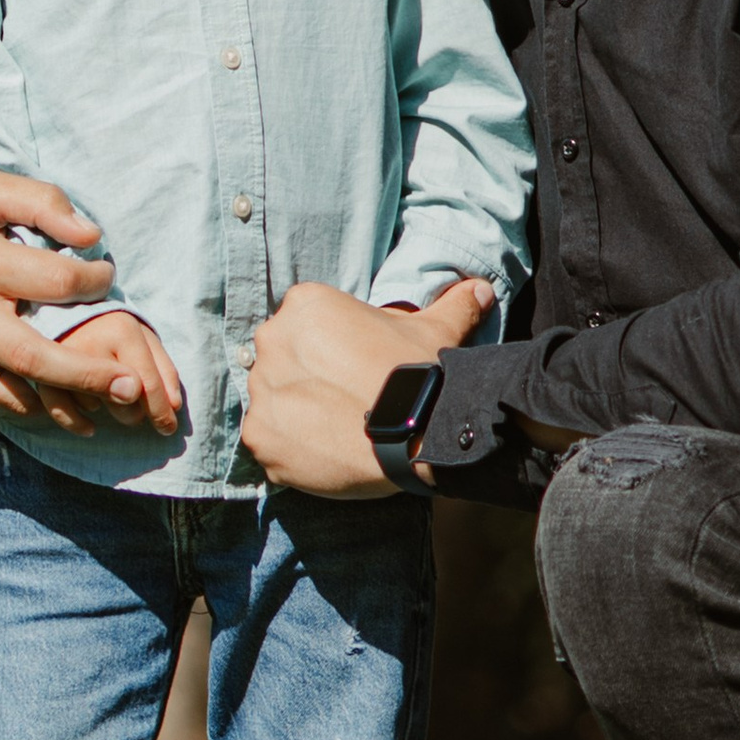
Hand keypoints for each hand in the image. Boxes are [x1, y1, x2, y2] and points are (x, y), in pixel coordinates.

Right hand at [0, 172, 122, 429]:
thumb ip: (40, 201)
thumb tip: (90, 235)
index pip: (54, 281)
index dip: (94, 281)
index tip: (105, 277)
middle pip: (34, 356)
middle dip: (89, 375)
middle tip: (134, 386)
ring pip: (15, 391)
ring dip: (66, 404)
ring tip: (109, 406)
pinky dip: (33, 405)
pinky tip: (63, 404)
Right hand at [54, 307, 185, 436]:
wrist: (61, 304)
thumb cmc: (110, 324)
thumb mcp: (143, 336)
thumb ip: (163, 368)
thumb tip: (174, 406)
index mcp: (122, 330)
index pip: (147, 384)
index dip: (161, 412)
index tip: (168, 429)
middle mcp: (91, 344)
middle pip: (124, 404)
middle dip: (134, 409)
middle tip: (130, 397)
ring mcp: (62, 359)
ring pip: (96, 408)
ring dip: (105, 407)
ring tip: (103, 390)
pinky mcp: (40, 371)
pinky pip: (62, 412)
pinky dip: (77, 423)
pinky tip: (90, 427)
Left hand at [242, 275, 493, 496]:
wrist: (416, 436)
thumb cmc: (420, 375)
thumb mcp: (439, 330)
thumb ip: (453, 304)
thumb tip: (481, 289)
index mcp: (306, 305)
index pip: (304, 325)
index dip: (329, 350)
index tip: (353, 369)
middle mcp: (272, 340)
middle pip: (281, 359)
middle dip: (306, 377)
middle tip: (343, 399)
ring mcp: (262, 390)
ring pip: (272, 399)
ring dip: (295, 412)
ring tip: (334, 428)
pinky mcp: (258, 435)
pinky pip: (266, 439)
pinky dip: (287, 447)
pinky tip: (322, 451)